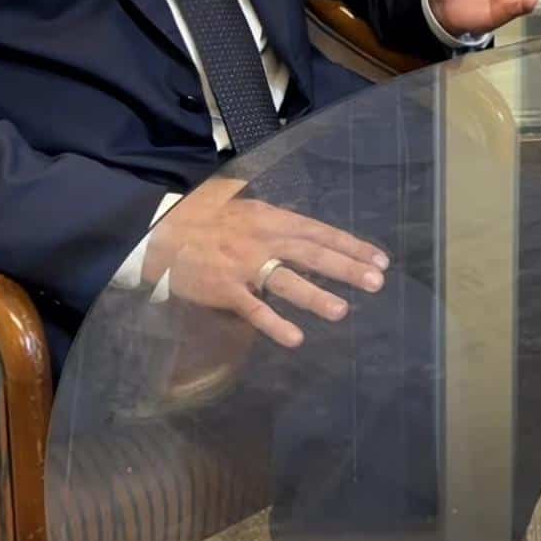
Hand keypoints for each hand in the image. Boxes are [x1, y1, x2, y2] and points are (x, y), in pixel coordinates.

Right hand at [141, 176, 389, 348]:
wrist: (160, 231)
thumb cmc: (203, 217)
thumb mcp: (242, 203)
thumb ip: (273, 216)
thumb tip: (302, 225)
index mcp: (271, 217)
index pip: (320, 231)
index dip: (351, 245)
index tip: (379, 258)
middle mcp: (263, 238)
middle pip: (312, 253)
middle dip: (346, 267)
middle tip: (376, 282)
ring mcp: (244, 265)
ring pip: (286, 280)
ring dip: (315, 295)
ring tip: (342, 311)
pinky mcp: (225, 289)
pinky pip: (253, 309)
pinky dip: (274, 323)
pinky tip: (295, 338)